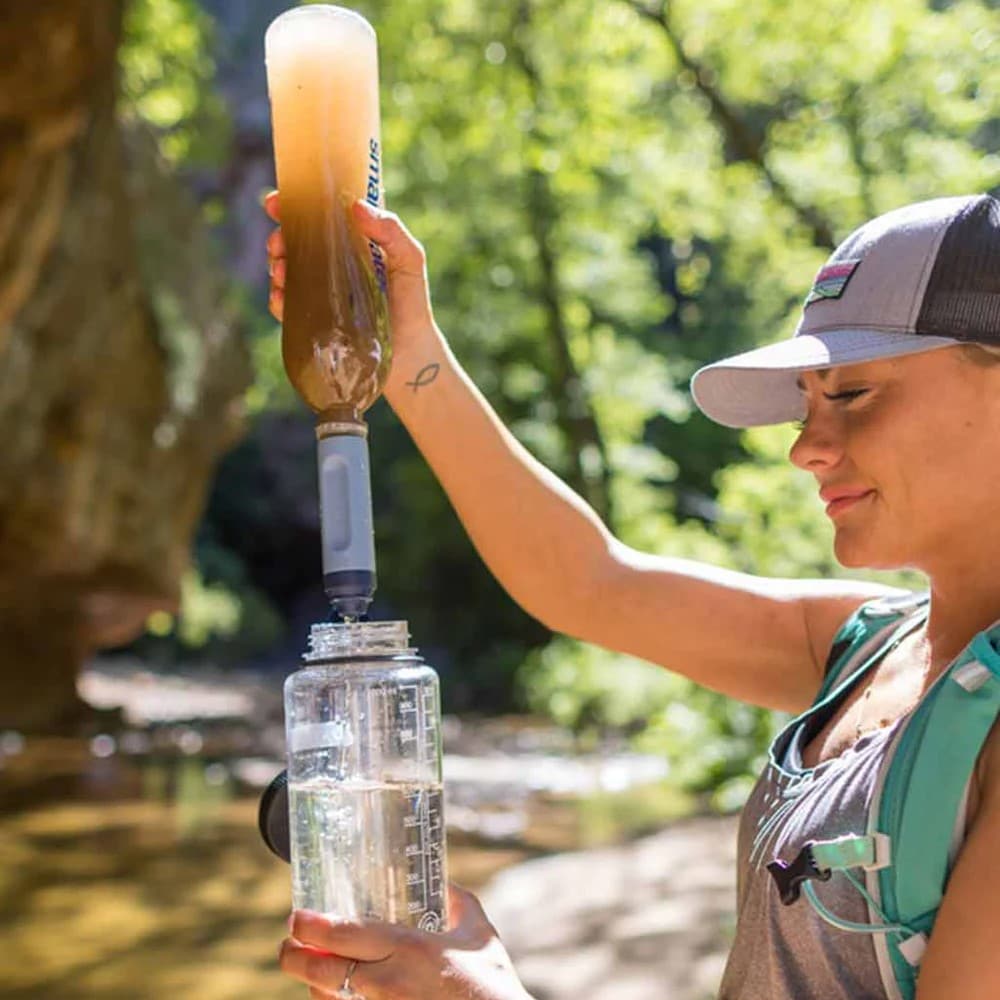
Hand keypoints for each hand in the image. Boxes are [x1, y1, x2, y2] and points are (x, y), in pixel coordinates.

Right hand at [263, 191, 441, 396]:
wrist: (409, 355)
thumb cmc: (412, 304)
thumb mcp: (409, 261)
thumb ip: (391, 231)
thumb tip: (356, 207)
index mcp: (352, 243)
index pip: (319, 216)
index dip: (294, 204)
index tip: (276, 203)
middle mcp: (332, 264)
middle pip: (295, 241)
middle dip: (279, 237)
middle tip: (278, 243)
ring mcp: (320, 292)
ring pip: (285, 270)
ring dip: (277, 266)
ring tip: (282, 271)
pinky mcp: (313, 320)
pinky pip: (287, 306)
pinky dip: (278, 300)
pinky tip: (282, 298)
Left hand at [278, 884, 530, 999]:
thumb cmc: (492, 984)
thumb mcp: (479, 934)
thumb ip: (459, 903)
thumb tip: (446, 882)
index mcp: (409, 948)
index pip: (344, 934)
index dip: (312, 926)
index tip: (297, 917)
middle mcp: (389, 982)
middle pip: (324, 970)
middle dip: (295, 957)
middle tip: (287, 945)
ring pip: (328, 998)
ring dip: (311, 982)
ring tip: (307, 967)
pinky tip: (330, 993)